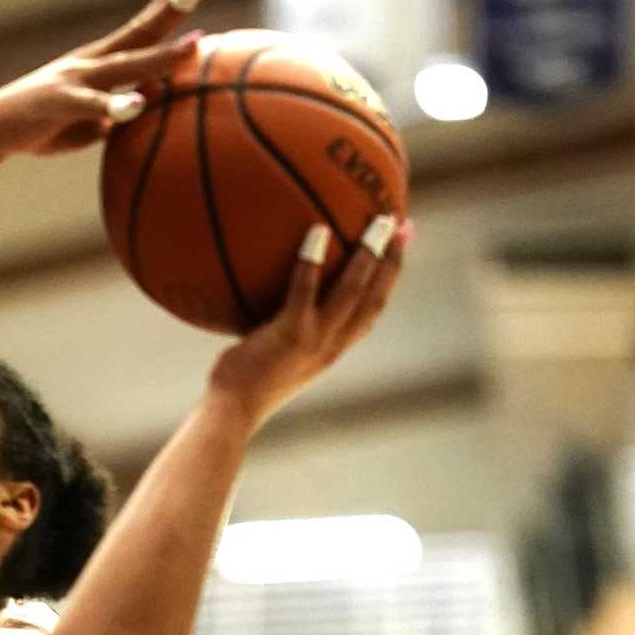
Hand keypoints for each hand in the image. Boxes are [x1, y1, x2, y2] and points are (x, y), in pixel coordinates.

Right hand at [0, 0, 204, 157]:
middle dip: (170, 7)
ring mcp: (77, 80)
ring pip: (127, 64)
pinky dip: (114, 105)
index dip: (166, 6)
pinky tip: (136, 105)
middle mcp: (91, 62)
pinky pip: (93, 105)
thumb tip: (143, 114)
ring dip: (161, 55)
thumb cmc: (41, 126)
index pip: (139, 29)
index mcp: (98, 62)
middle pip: (139, 31)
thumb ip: (115, 114)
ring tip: (195, 44)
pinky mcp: (62, 103)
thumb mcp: (87, 120)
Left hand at [207, 218, 405, 429]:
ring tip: (379, 221)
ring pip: (353, 291)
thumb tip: (269, 301)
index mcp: (333, 349)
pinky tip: (316, 230)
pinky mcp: (290, 335)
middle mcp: (333, 345)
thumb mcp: (274, 355)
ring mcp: (314, 340)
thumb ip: (285, 330)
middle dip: (393, 259)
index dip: (389, 280)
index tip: (399, 249)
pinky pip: (304, 291)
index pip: (372, 310)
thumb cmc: (243, 384)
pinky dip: (311, 260)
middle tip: (402, 223)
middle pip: (375, 297)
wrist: (232, 413)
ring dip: (370, 253)